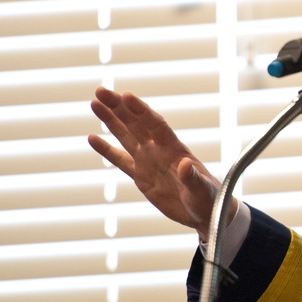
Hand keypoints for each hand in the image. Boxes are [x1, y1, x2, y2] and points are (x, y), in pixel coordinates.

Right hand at [87, 86, 233, 237]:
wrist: (205, 211)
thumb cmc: (209, 198)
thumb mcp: (202, 190)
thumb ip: (192, 178)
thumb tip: (185, 165)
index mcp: (175, 149)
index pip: (156, 125)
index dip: (141, 110)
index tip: (126, 96)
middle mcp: (159, 150)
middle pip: (136, 123)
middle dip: (119, 107)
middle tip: (101, 91)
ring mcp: (149, 160)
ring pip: (126, 135)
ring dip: (111, 120)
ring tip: (95, 103)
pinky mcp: (141, 175)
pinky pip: (120, 159)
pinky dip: (106, 149)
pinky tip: (92, 138)